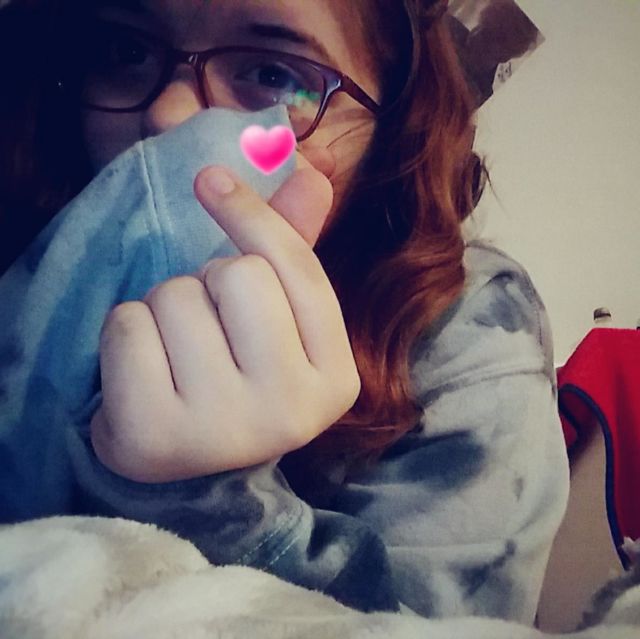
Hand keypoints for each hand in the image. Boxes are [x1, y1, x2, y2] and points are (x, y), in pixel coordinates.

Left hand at [90, 157, 360, 482]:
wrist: (179, 460)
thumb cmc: (234, 373)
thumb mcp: (274, 320)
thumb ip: (292, 249)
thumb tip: (312, 172)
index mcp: (335, 381)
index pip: (298, 270)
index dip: (254, 215)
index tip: (211, 180)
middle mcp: (291, 412)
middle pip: (238, 275)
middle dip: (208, 282)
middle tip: (207, 327)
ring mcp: (225, 429)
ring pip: (176, 295)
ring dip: (164, 307)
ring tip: (175, 353)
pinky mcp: (155, 437)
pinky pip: (127, 325)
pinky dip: (124, 332)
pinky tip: (141, 373)